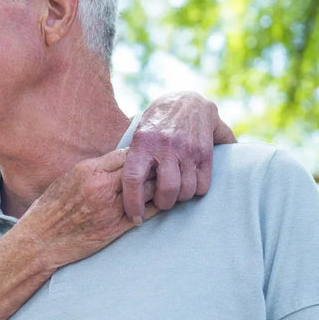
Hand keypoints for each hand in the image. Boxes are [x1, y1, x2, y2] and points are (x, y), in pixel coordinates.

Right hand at [18, 149, 156, 271]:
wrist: (41, 239)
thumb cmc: (51, 208)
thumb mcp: (69, 178)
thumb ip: (94, 169)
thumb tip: (117, 162)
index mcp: (89, 171)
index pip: (126, 154)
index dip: (139, 155)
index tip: (145, 157)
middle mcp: (101, 187)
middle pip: (141, 170)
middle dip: (152, 169)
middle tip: (161, 170)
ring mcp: (110, 209)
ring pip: (148, 191)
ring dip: (157, 187)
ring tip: (164, 186)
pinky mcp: (115, 229)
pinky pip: (145, 214)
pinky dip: (155, 207)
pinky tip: (159, 204)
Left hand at [123, 91, 236, 219]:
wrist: (186, 100)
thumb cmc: (156, 124)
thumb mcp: (138, 135)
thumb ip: (131, 159)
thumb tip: (113, 188)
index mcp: (142, 144)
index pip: (133, 179)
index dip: (132, 203)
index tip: (134, 218)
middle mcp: (165, 147)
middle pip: (166, 191)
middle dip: (163, 204)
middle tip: (160, 202)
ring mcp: (187, 150)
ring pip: (186, 191)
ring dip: (181, 198)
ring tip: (175, 192)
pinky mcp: (205, 152)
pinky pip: (203, 185)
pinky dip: (197, 190)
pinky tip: (190, 183)